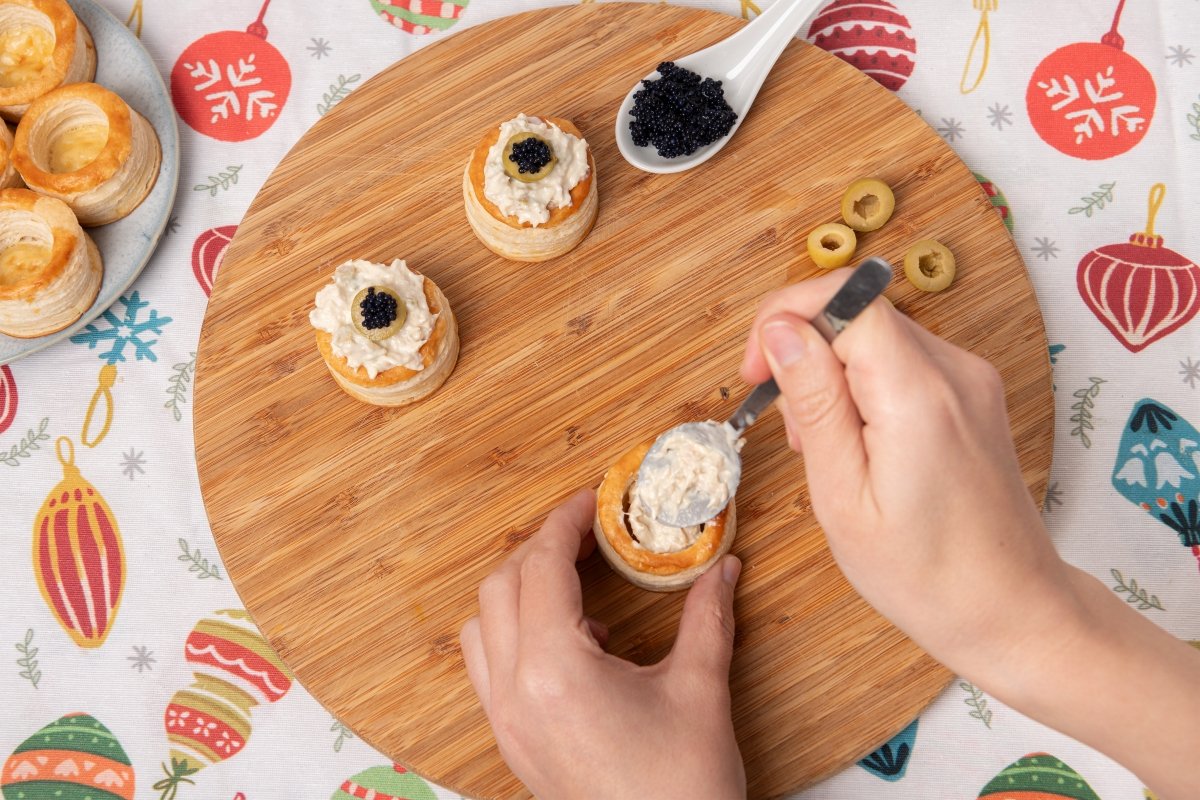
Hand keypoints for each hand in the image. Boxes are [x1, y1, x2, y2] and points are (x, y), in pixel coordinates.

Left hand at [460, 490, 745, 799]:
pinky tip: (578, 645)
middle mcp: (514, 693)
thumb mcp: (700, 690)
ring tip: (577, 587)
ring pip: (482, 628)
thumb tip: (722, 568)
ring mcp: (507, 722)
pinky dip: (517, 635)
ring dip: (520, 591)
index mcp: (554, 670)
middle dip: (542, 550)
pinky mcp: (513, 744)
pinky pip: (490, 668)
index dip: (566, 523)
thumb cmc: (683, 788)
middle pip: (500, 588)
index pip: (542, 568)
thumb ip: (707, 616)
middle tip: (590, 535)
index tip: (593, 501)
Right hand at [740, 269, 1068, 682]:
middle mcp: (954, 371)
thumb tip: (782, 331)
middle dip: (803, 350)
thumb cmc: (923, 574)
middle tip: (786, 425)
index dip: (787, 317)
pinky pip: (900, 361)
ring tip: (821, 446)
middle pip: (859, 311)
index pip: (846, 297)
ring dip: (831, 373)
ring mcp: (970, 379)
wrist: (1011, 609)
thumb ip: (814, 404)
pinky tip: (856, 444)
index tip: (757, 373)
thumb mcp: (842, 497)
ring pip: (875, 335)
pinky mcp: (972, 394)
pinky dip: (862, 387)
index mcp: (918, 394)